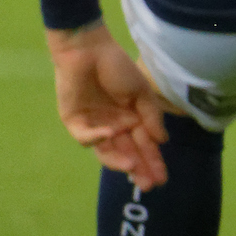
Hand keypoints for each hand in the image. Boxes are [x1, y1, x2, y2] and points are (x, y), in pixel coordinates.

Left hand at [46, 23, 169, 188]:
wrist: (88, 51)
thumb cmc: (117, 67)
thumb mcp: (141, 93)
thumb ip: (151, 117)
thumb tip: (162, 141)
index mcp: (131, 119)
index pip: (143, 146)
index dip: (152, 161)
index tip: (162, 178)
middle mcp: (113, 127)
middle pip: (126, 153)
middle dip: (138, 169)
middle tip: (149, 185)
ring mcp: (93, 126)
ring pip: (106, 151)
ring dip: (118, 161)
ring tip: (132, 169)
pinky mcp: (73, 121)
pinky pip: (85, 137)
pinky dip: (97, 138)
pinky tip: (111, 134)